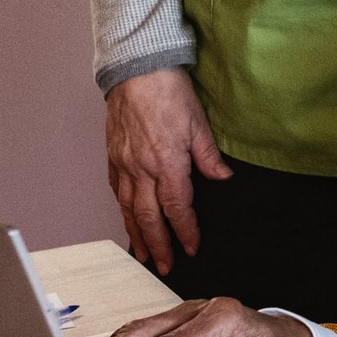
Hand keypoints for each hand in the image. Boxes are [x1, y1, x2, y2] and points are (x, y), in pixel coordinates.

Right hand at [105, 67, 232, 275]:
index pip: (177, 208)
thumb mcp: (199, 123)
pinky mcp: (113, 156)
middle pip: (148, 217)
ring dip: (136, 234)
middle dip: (157, 245)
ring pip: (128, 208)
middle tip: (164, 266)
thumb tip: (223, 178)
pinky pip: (116, 191)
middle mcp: (142, 168)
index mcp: (167, 163)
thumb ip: (209, 156)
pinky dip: (122, 210)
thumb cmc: (169, 91)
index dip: (185, 231)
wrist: (137, 69)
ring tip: (142, 254)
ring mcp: (124, 163)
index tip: (192, 248)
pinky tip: (127, 219)